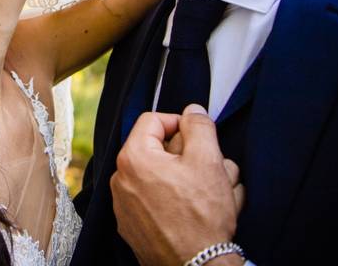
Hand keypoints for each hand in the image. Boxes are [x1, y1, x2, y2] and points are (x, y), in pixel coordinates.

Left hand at [110, 104, 240, 265]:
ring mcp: (125, 206)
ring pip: (162, 178)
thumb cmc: (201, 217)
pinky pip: (156, 201)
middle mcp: (121, 180)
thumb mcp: (207, 160)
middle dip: (191, 156)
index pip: (153, 120)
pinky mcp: (134, 227)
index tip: (198, 135)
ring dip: (189, 180)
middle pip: (159, 150)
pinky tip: (200, 213)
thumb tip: (192, 112)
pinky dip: (178, 201)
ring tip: (216, 195)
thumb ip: (199, 127)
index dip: (179, 122)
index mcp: (133, 158)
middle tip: (215, 169)